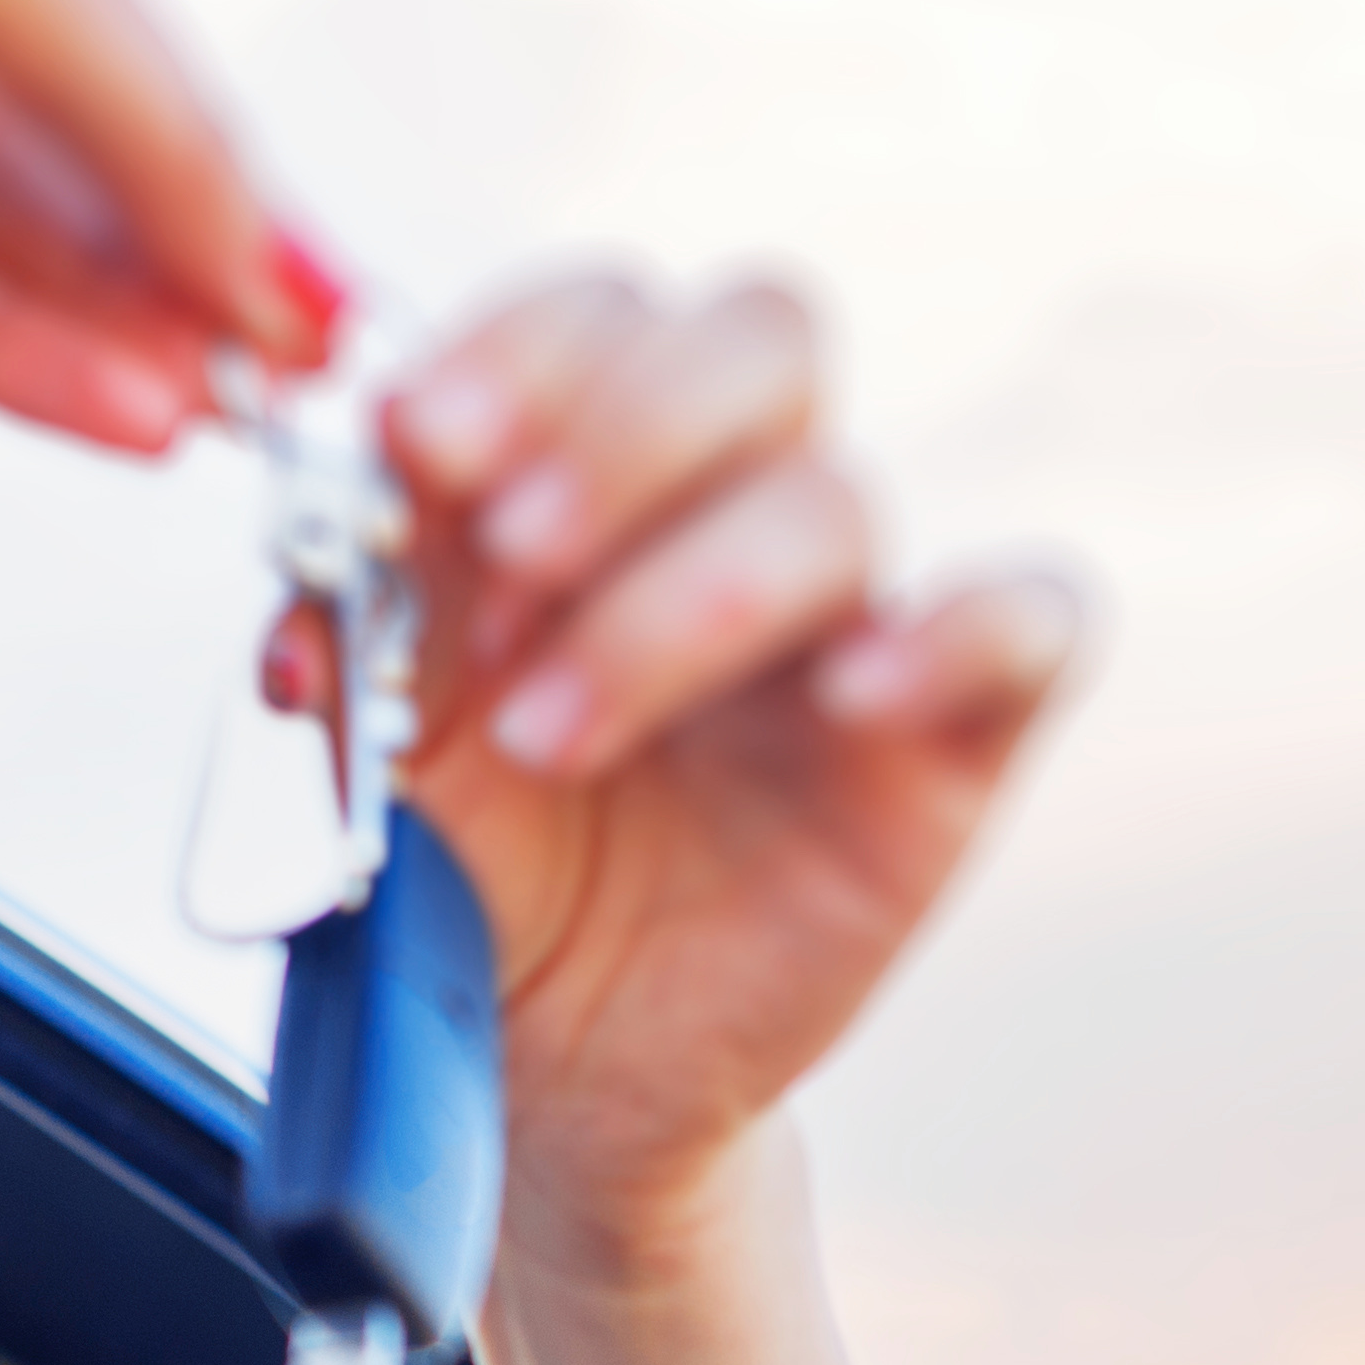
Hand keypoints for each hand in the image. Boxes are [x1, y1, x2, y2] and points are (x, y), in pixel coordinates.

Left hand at [322, 273, 1092, 1283]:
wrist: (552, 1055)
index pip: (606, 310)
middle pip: (764, 335)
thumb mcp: (382, 725)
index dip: (522, 351)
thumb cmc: (480, 861)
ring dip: (681, 601)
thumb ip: (358, 601)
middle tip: (512, 556)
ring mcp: (856, 614)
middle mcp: (738, 506)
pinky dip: (960, 629)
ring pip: (836, 503)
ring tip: (550, 736)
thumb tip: (328, 518)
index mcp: (599, 463)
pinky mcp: (955, 738)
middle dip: (622, 429)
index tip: (420, 444)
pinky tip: (852, 695)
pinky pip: (1036, 618)